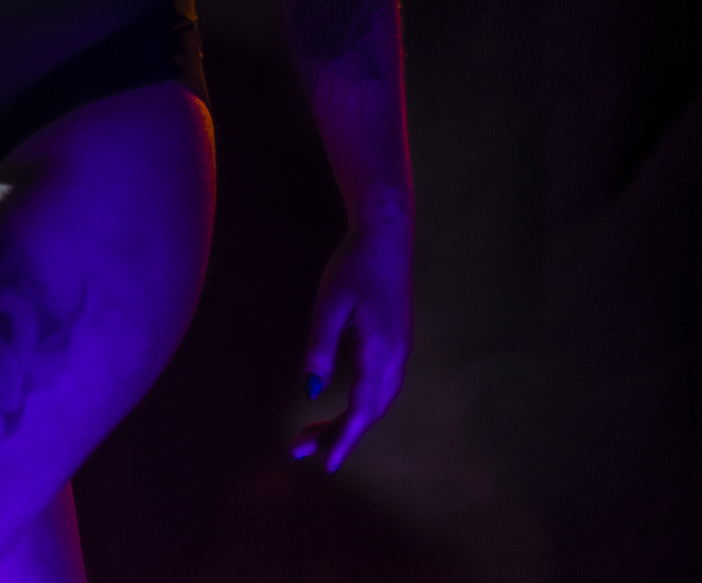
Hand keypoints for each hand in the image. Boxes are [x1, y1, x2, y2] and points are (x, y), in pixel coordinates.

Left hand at [290, 208, 411, 471]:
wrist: (385, 235)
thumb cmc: (354, 265)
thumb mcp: (330, 303)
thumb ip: (321, 346)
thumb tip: (312, 391)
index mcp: (380, 351)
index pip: (362, 409)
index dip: (344, 438)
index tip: (325, 465)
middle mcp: (396, 357)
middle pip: (370, 411)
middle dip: (339, 434)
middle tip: (301, 448)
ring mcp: (400, 350)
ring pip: (377, 401)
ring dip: (349, 420)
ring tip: (313, 431)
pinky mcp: (396, 342)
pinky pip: (380, 386)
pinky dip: (360, 402)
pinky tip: (338, 403)